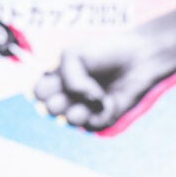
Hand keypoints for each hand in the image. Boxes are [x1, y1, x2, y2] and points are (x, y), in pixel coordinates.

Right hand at [33, 1, 175, 130]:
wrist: (138, 56)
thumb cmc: (106, 51)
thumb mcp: (75, 54)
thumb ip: (67, 76)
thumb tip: (79, 99)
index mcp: (58, 78)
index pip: (37, 93)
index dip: (43, 89)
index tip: (55, 77)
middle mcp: (69, 95)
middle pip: (49, 110)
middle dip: (59, 99)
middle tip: (72, 89)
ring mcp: (86, 108)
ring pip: (70, 120)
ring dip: (80, 107)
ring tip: (95, 94)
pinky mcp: (103, 118)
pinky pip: (93, 125)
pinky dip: (101, 111)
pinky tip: (110, 99)